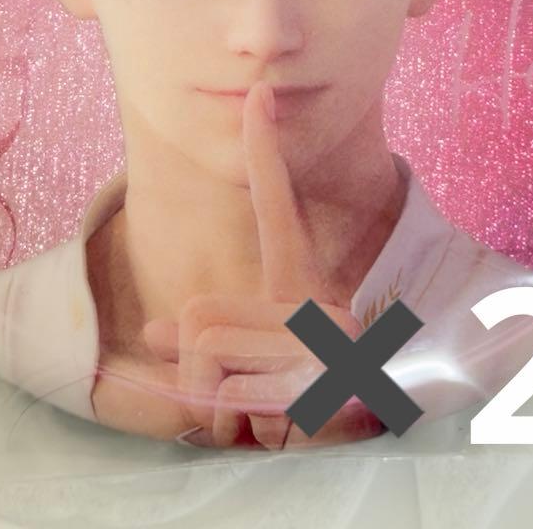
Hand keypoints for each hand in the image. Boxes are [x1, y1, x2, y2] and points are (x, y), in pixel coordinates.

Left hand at [142, 81, 384, 448]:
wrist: (378, 438)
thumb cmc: (313, 406)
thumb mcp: (260, 366)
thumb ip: (213, 337)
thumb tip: (153, 327)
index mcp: (304, 290)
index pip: (276, 207)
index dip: (264, 151)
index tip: (258, 95)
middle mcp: (319, 306)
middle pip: (199, 312)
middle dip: (198, 366)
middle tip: (245, 397)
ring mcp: (320, 343)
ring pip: (204, 346)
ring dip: (216, 399)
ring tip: (262, 416)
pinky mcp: (315, 379)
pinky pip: (224, 391)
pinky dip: (232, 421)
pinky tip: (274, 431)